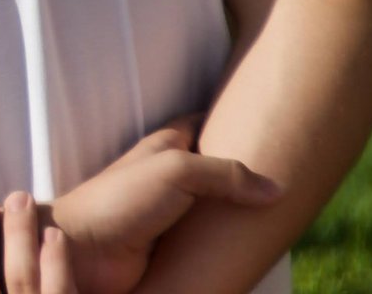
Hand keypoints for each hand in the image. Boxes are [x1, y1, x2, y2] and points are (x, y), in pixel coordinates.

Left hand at [50, 121, 279, 293]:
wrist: (85, 252)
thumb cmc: (119, 201)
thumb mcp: (175, 170)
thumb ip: (226, 173)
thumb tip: (276, 188)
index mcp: (167, 148)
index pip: (203, 124)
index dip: (230, 120)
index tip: (264, 121)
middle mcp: (169, 177)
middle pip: (215, 168)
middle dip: (244, 174)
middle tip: (287, 179)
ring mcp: (172, 212)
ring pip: (215, 208)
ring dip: (238, 213)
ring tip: (281, 219)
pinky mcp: (174, 247)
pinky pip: (208, 242)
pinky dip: (227, 244)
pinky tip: (251, 249)